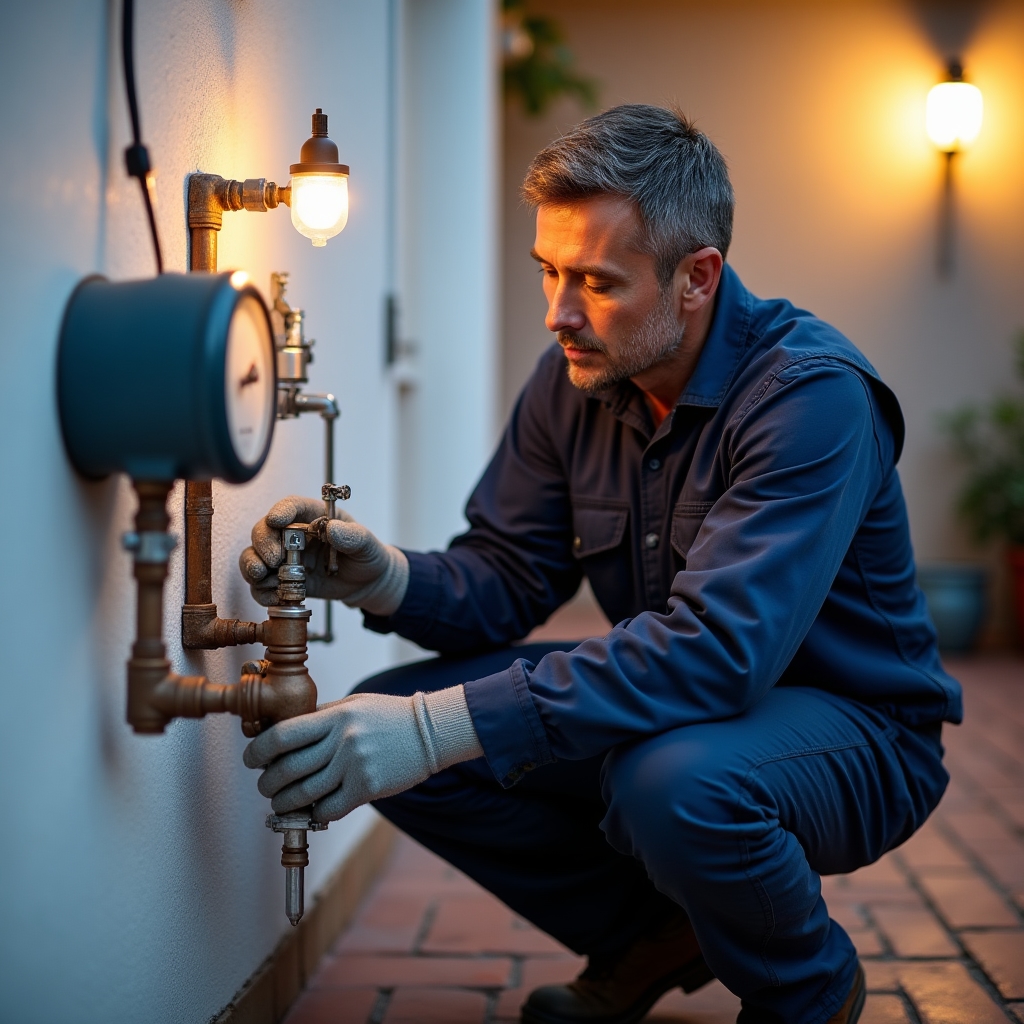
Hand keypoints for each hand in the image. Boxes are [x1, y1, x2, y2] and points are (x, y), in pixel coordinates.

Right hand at [238, 495, 408, 614]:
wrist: (367, 582)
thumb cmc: (366, 554)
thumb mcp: (366, 544)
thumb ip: (352, 536)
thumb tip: (332, 529)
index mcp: (313, 517)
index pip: (291, 506)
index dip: (281, 511)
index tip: (276, 520)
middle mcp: (293, 536)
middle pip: (263, 531)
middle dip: (263, 544)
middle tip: (274, 560)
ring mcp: (285, 559)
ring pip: (254, 557)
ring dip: (253, 566)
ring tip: (265, 577)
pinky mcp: (283, 581)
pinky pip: (261, 586)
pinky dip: (261, 591)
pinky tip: (275, 596)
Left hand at [242, 686, 483, 822]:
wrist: (431, 731)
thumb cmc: (389, 716)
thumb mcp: (353, 706)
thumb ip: (321, 717)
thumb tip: (285, 734)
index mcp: (335, 716)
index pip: (282, 735)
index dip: (258, 751)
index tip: (251, 759)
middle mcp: (342, 740)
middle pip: (287, 769)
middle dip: (268, 783)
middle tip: (266, 786)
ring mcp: (355, 765)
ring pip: (304, 794)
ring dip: (285, 803)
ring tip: (282, 803)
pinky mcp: (368, 787)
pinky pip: (329, 809)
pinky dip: (315, 813)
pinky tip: (314, 810)